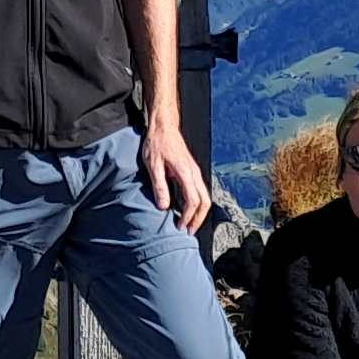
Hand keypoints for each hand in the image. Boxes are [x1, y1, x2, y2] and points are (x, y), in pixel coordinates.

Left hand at [141, 118, 212, 235]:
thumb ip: (159, 186)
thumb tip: (164, 207)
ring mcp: (195, 172)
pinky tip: (187, 210)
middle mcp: (194, 173)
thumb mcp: (153, 165)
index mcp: (186, 172)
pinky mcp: (192, 171)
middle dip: (198, 219)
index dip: (187, 216)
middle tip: (188, 231)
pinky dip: (197, 204)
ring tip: (188, 224)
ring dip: (199, 213)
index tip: (179, 227)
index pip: (193, 201)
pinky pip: (200, 191)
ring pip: (205, 197)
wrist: (164, 127)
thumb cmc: (157, 143)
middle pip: (205, 202)